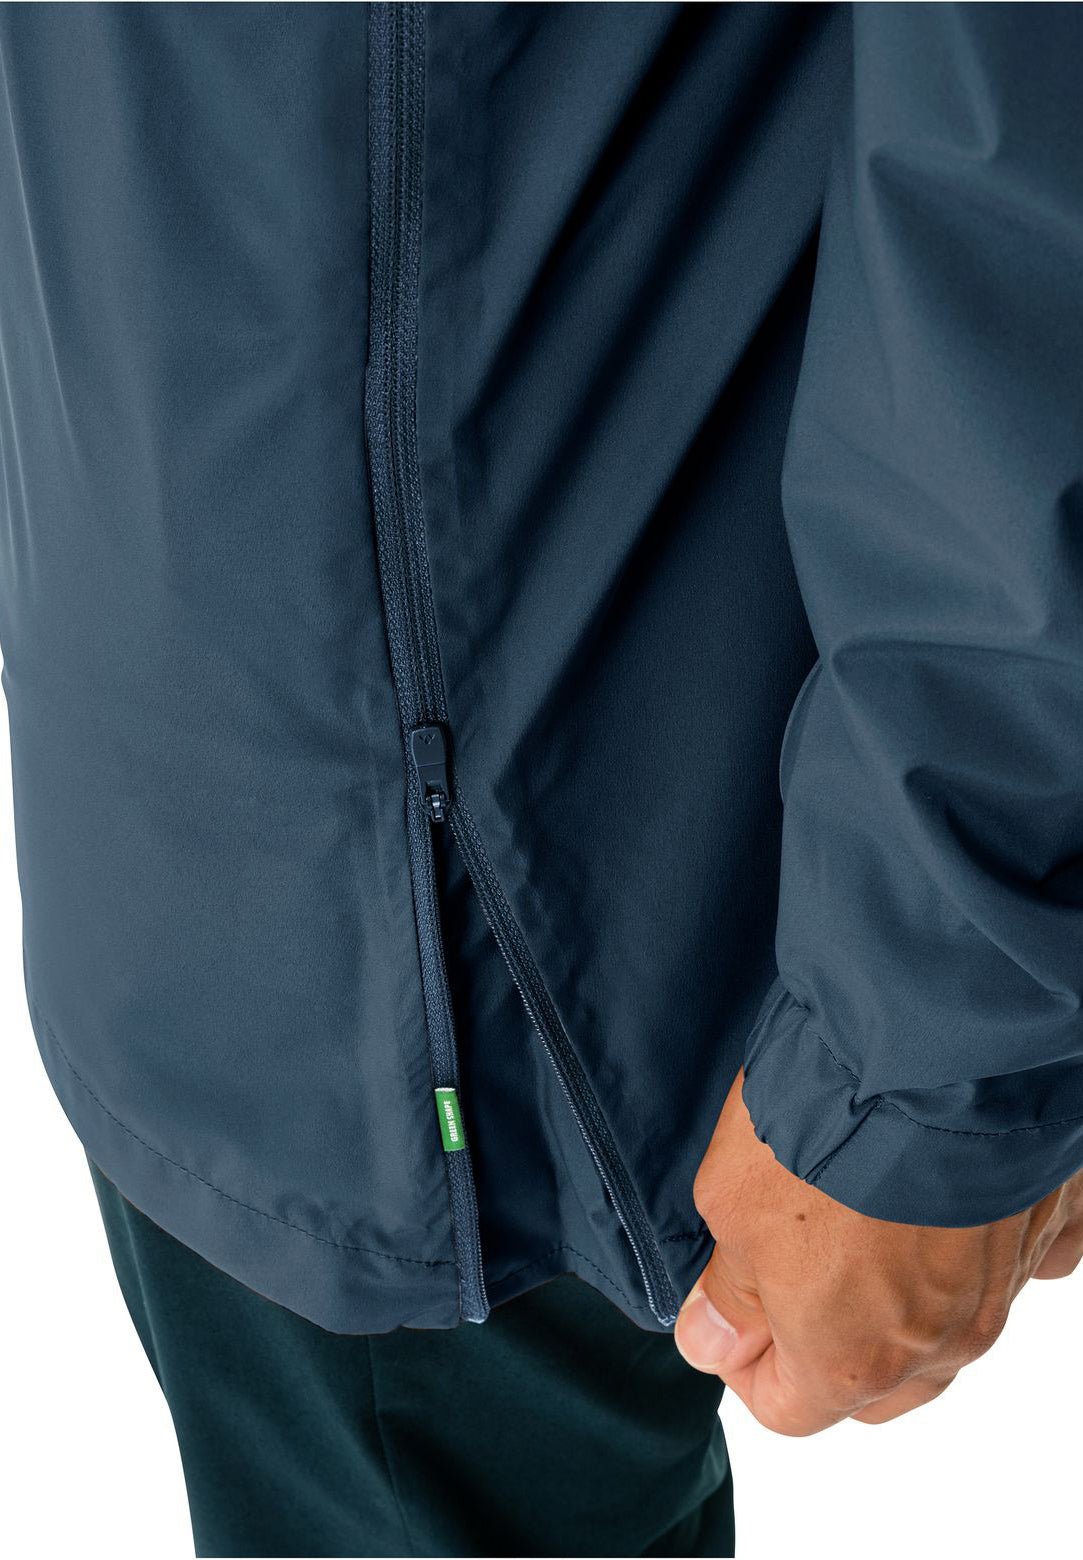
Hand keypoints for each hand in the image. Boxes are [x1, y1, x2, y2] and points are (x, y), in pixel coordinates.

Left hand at [675, 1068, 1082, 1434]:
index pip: (790, 1410)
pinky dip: (981, 1248)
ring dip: (900, 1299)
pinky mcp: (1046, 1228)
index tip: (729, 1315)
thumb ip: (727, 1292)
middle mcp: (939, 1344)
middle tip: (787, 1273)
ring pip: (945, 1330)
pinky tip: (946, 1204)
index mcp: (851, 1359)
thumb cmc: (823, 1127)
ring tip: (858, 1224)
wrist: (929, 1050)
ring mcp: (1002, 1289)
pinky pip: (1016, 1263)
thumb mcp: (730, 1205)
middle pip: (875, 1386)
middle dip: (824, 1347)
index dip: (747, 1365)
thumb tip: (714, 1341)